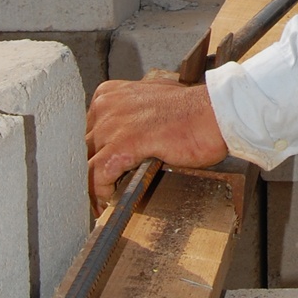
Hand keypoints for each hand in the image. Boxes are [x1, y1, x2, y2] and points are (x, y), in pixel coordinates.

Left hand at [86, 78, 228, 211]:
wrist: (215, 113)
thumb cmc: (193, 110)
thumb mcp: (153, 102)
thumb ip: (133, 115)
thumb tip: (129, 134)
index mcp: (110, 94)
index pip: (86, 130)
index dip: (91, 154)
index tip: (96, 172)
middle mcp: (106, 106)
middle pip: (82, 148)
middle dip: (88, 171)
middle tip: (96, 192)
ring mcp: (113, 124)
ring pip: (84, 163)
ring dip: (91, 186)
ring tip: (98, 203)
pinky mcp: (123, 144)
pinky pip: (97, 174)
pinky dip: (99, 192)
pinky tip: (106, 202)